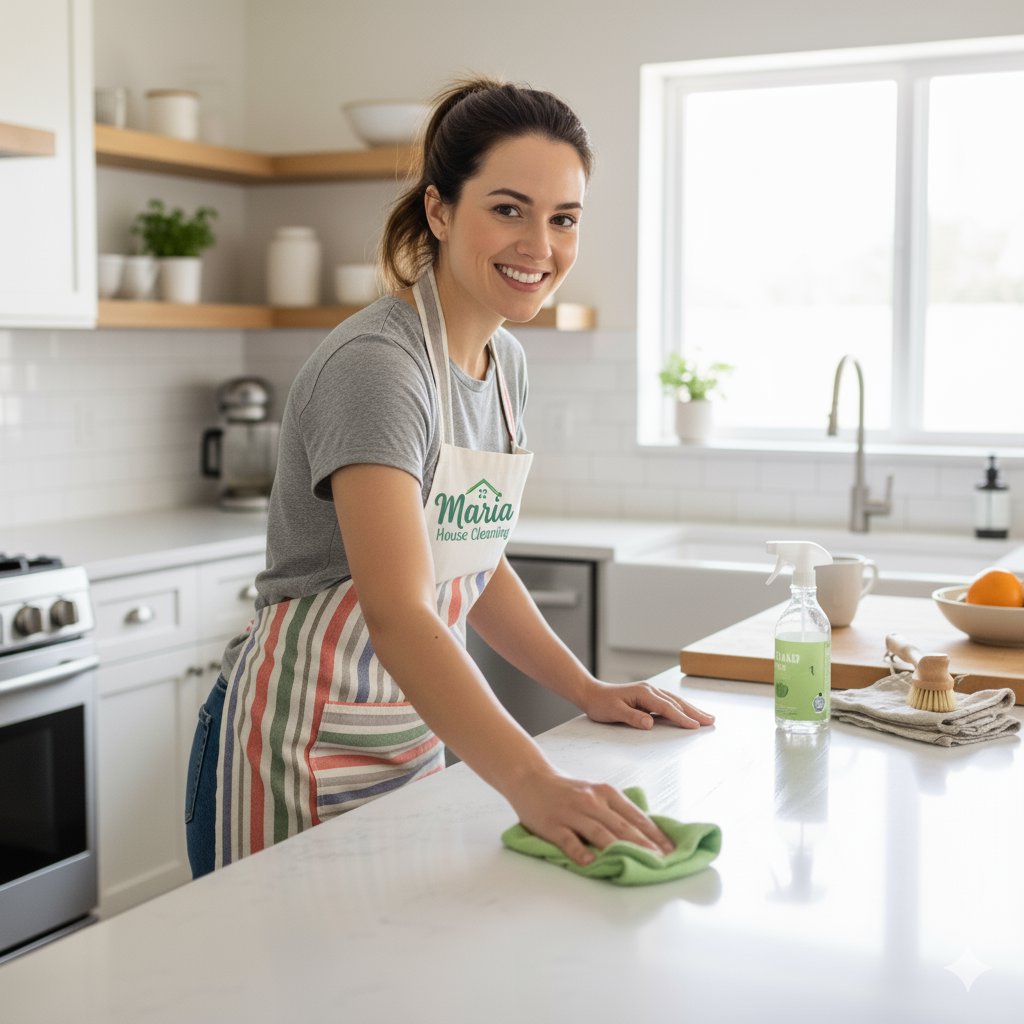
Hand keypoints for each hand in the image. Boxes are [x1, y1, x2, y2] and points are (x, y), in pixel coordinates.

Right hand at [507, 770, 675, 865]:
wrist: (531, 778)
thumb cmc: (567, 790)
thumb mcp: (595, 793)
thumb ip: (615, 811)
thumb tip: (645, 834)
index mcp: (606, 793)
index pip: (635, 816)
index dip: (654, 834)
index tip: (672, 850)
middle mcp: (592, 801)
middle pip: (622, 826)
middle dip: (644, 845)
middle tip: (662, 861)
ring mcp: (572, 812)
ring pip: (599, 832)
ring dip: (620, 848)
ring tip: (636, 862)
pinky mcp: (553, 824)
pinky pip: (568, 839)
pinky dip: (579, 851)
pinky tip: (590, 862)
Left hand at [581, 679, 715, 730]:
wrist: (592, 693)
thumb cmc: (601, 704)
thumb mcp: (614, 712)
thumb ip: (632, 717)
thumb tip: (650, 723)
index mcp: (643, 693)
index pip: (666, 708)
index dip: (681, 717)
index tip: (695, 726)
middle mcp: (649, 690)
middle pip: (676, 702)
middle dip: (694, 712)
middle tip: (711, 720)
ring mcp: (650, 692)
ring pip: (674, 701)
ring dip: (691, 709)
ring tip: (706, 717)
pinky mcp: (648, 696)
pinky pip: (668, 702)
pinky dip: (681, 707)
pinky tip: (688, 712)